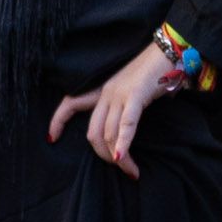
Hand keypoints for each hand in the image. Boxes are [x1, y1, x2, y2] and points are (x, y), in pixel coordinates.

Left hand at [46, 38, 181, 178]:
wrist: (170, 50)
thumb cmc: (156, 73)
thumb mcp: (134, 92)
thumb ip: (128, 109)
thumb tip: (128, 132)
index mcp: (104, 91)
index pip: (71, 103)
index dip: (58, 121)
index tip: (51, 138)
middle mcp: (107, 93)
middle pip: (92, 131)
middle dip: (103, 155)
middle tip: (120, 168)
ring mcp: (120, 93)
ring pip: (108, 132)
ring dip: (119, 157)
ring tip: (131, 171)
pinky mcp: (136, 94)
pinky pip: (126, 123)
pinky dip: (123, 142)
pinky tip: (122, 157)